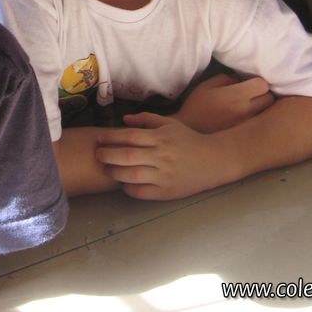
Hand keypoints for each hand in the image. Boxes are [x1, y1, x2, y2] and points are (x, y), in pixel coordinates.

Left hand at [95, 113, 229, 199]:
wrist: (214, 160)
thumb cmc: (189, 140)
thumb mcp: (170, 124)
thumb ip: (146, 119)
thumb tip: (123, 120)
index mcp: (161, 138)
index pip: (130, 136)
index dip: (111, 137)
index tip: (99, 139)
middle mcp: (161, 156)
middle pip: (127, 156)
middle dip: (108, 155)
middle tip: (97, 155)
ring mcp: (164, 175)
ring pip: (133, 175)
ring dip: (115, 173)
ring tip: (107, 169)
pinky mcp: (167, 191)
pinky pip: (143, 192)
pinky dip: (130, 189)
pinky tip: (124, 183)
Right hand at [175, 73, 273, 132]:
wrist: (190, 134)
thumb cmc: (196, 107)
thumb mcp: (206, 86)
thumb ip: (225, 79)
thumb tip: (240, 80)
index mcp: (236, 96)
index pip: (262, 85)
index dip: (257, 82)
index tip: (250, 84)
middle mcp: (246, 111)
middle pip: (270, 99)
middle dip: (263, 94)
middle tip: (253, 94)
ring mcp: (248, 125)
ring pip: (267, 113)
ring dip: (263, 108)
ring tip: (252, 106)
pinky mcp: (247, 136)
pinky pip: (260, 124)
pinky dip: (258, 120)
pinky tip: (249, 119)